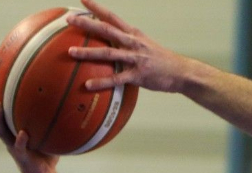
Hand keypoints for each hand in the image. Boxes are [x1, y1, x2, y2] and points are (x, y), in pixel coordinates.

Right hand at [0, 78, 58, 172]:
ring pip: (0, 130)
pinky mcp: (21, 157)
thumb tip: (69, 100)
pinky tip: (23, 133)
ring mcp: (13, 146)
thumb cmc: (48, 153)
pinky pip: (19, 147)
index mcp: (13, 129)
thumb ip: (54, 120)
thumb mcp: (50, 133)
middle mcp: (9, 136)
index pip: (1, 109)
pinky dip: (21, 140)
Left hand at [66, 0, 189, 92]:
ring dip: (89, 52)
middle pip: (107, 30)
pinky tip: (88, 85)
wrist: (182, 73)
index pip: (113, 17)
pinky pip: (116, 79)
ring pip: (108, 53)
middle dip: (87, 23)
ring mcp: (136, 59)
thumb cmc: (163, 60)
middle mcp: (134, 43)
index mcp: (134, 34)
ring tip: (71, 52)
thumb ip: (129, 42)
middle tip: (69, 19)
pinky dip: (101, 82)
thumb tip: (112, 41)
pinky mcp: (138, 76)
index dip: (97, 8)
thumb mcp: (147, 45)